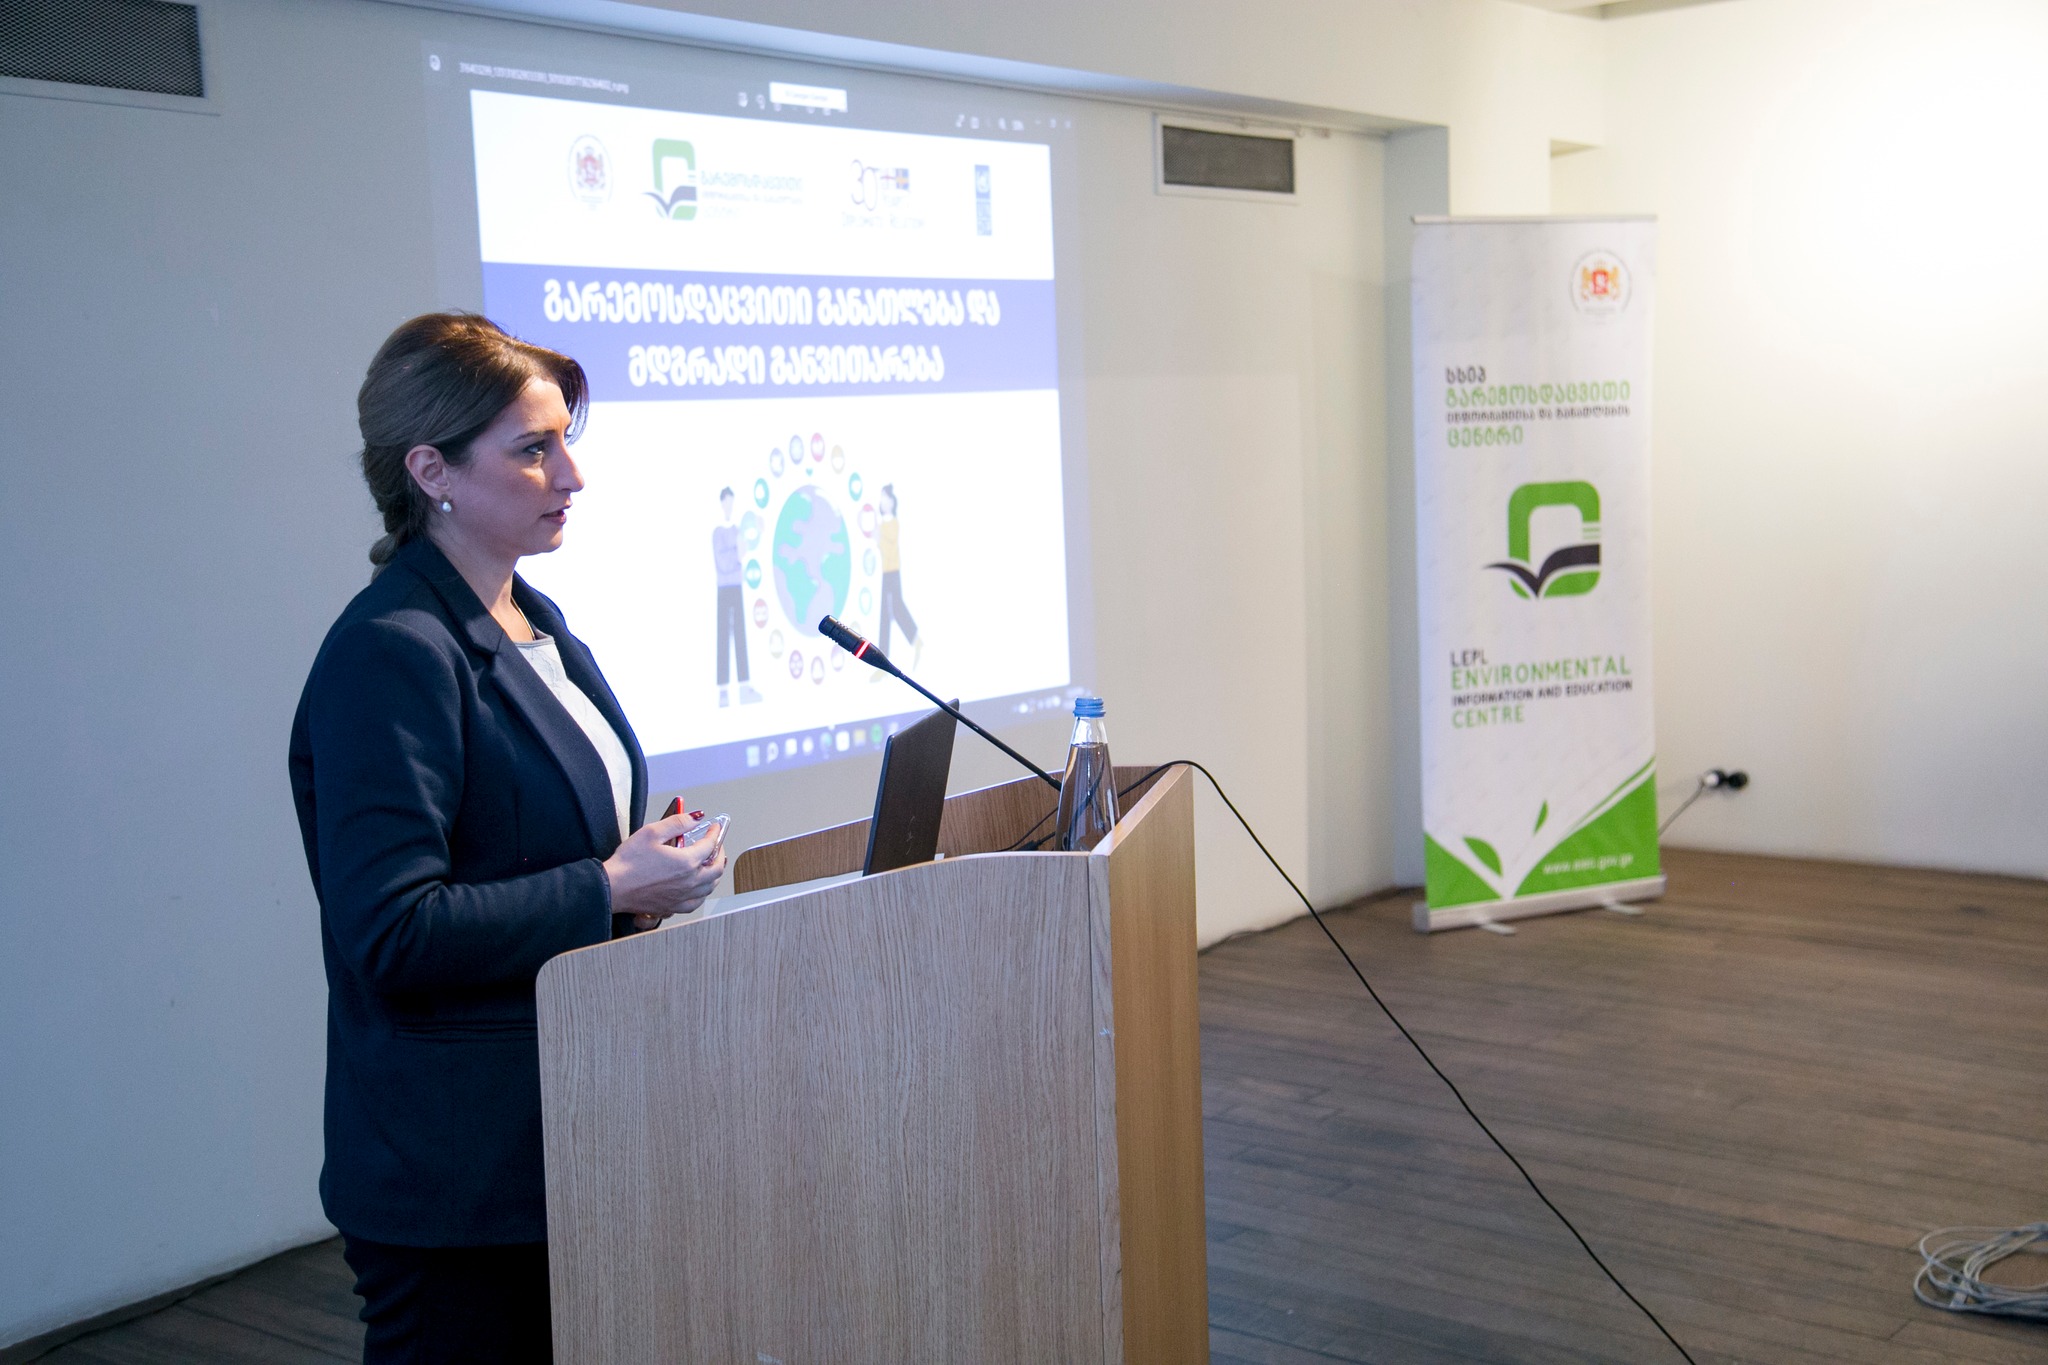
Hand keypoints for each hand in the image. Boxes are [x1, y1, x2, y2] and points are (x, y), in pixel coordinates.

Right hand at [602, 811, 726, 928]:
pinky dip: (702, 893)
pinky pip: (696, 903)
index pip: (710, 846)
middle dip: (720, 854)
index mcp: (687, 863)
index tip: (714, 828)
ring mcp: (681, 897)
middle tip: (716, 846)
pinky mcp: (672, 908)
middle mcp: (689, 883)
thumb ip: (677, 823)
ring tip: (711, 865)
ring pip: (709, 888)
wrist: (612, 887)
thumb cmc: (628, 863)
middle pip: (716, 870)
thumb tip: (695, 818)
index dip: (715, 834)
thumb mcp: (651, 832)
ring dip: (714, 875)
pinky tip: (698, 889)